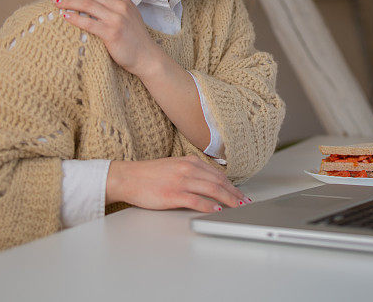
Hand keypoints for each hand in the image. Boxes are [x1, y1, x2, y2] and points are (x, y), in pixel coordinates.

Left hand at [54, 0, 156, 76]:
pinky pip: (88, 22)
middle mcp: (121, 5)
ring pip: (87, 4)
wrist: (146, 56)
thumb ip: (113, 0)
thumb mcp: (127, 12)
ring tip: (57, 3)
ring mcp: (117, 18)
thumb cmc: (133, 36)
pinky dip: (74, 18)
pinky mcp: (112, 33)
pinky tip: (65, 16)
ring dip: (69, 2)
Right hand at [106, 156, 250, 212]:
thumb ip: (192, 172)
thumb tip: (210, 183)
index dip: (232, 185)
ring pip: (212, 190)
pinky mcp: (172, 194)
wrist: (127, 177)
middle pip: (219, 182)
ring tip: (238, 208)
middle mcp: (188, 169)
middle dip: (235, 194)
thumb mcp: (175, 167)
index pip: (218, 174)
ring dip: (228, 200)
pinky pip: (196, 200)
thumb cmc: (149, 175)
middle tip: (245, 203)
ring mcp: (181, 181)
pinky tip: (217, 210)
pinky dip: (209, 206)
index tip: (241, 194)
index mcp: (190, 162)